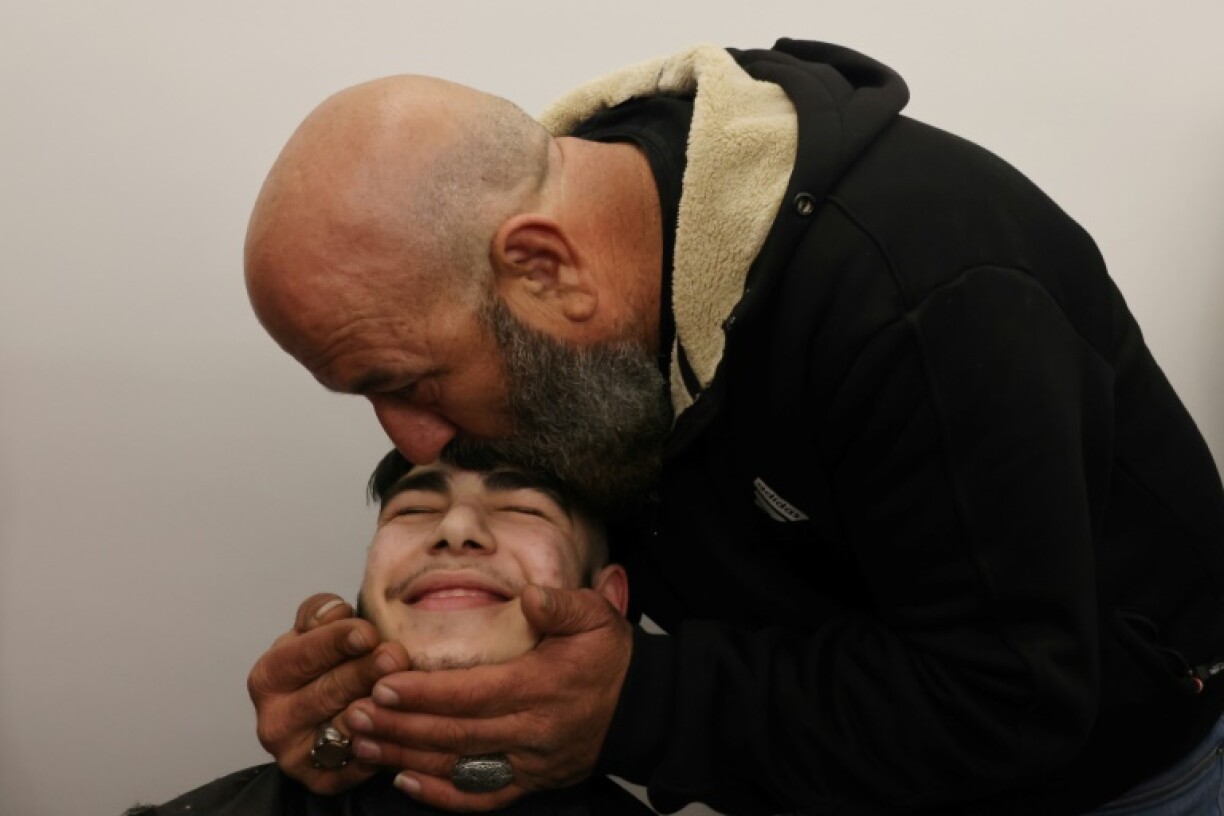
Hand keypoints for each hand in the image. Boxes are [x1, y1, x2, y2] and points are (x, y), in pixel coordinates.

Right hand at [247, 592, 410, 794]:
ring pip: (342, 729)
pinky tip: (397, 727)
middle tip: (395, 657)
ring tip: (401, 689)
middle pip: (326, 692)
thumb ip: (319, 614)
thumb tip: (336, 610)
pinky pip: (352, 766)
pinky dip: (377, 747)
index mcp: (269, 675)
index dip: (337, 641)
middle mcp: (274, 720)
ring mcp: (294, 754)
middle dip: (364, 671)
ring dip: (375, 708)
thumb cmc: (321, 665)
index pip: (303, 654)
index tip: (368, 632)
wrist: (321, 714)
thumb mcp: (313, 633)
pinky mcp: (318, 780)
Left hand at [346, 585, 632, 810]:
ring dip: (406, 757)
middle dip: (399, 726)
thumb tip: (529, 596)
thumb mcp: (595, 616)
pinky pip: (480, 796)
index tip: (383, 685)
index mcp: (542, 686)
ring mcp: (529, 761)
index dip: (425, 693)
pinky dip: (441, 794)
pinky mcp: (531, 781)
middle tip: (352, 715)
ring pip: (458, 765)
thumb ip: (561, 604)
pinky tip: (406, 782)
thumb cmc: (611, 659)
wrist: (642, 708)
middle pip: (454, 733)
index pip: (472, 693)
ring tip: (362, 744)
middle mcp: (531, 730)